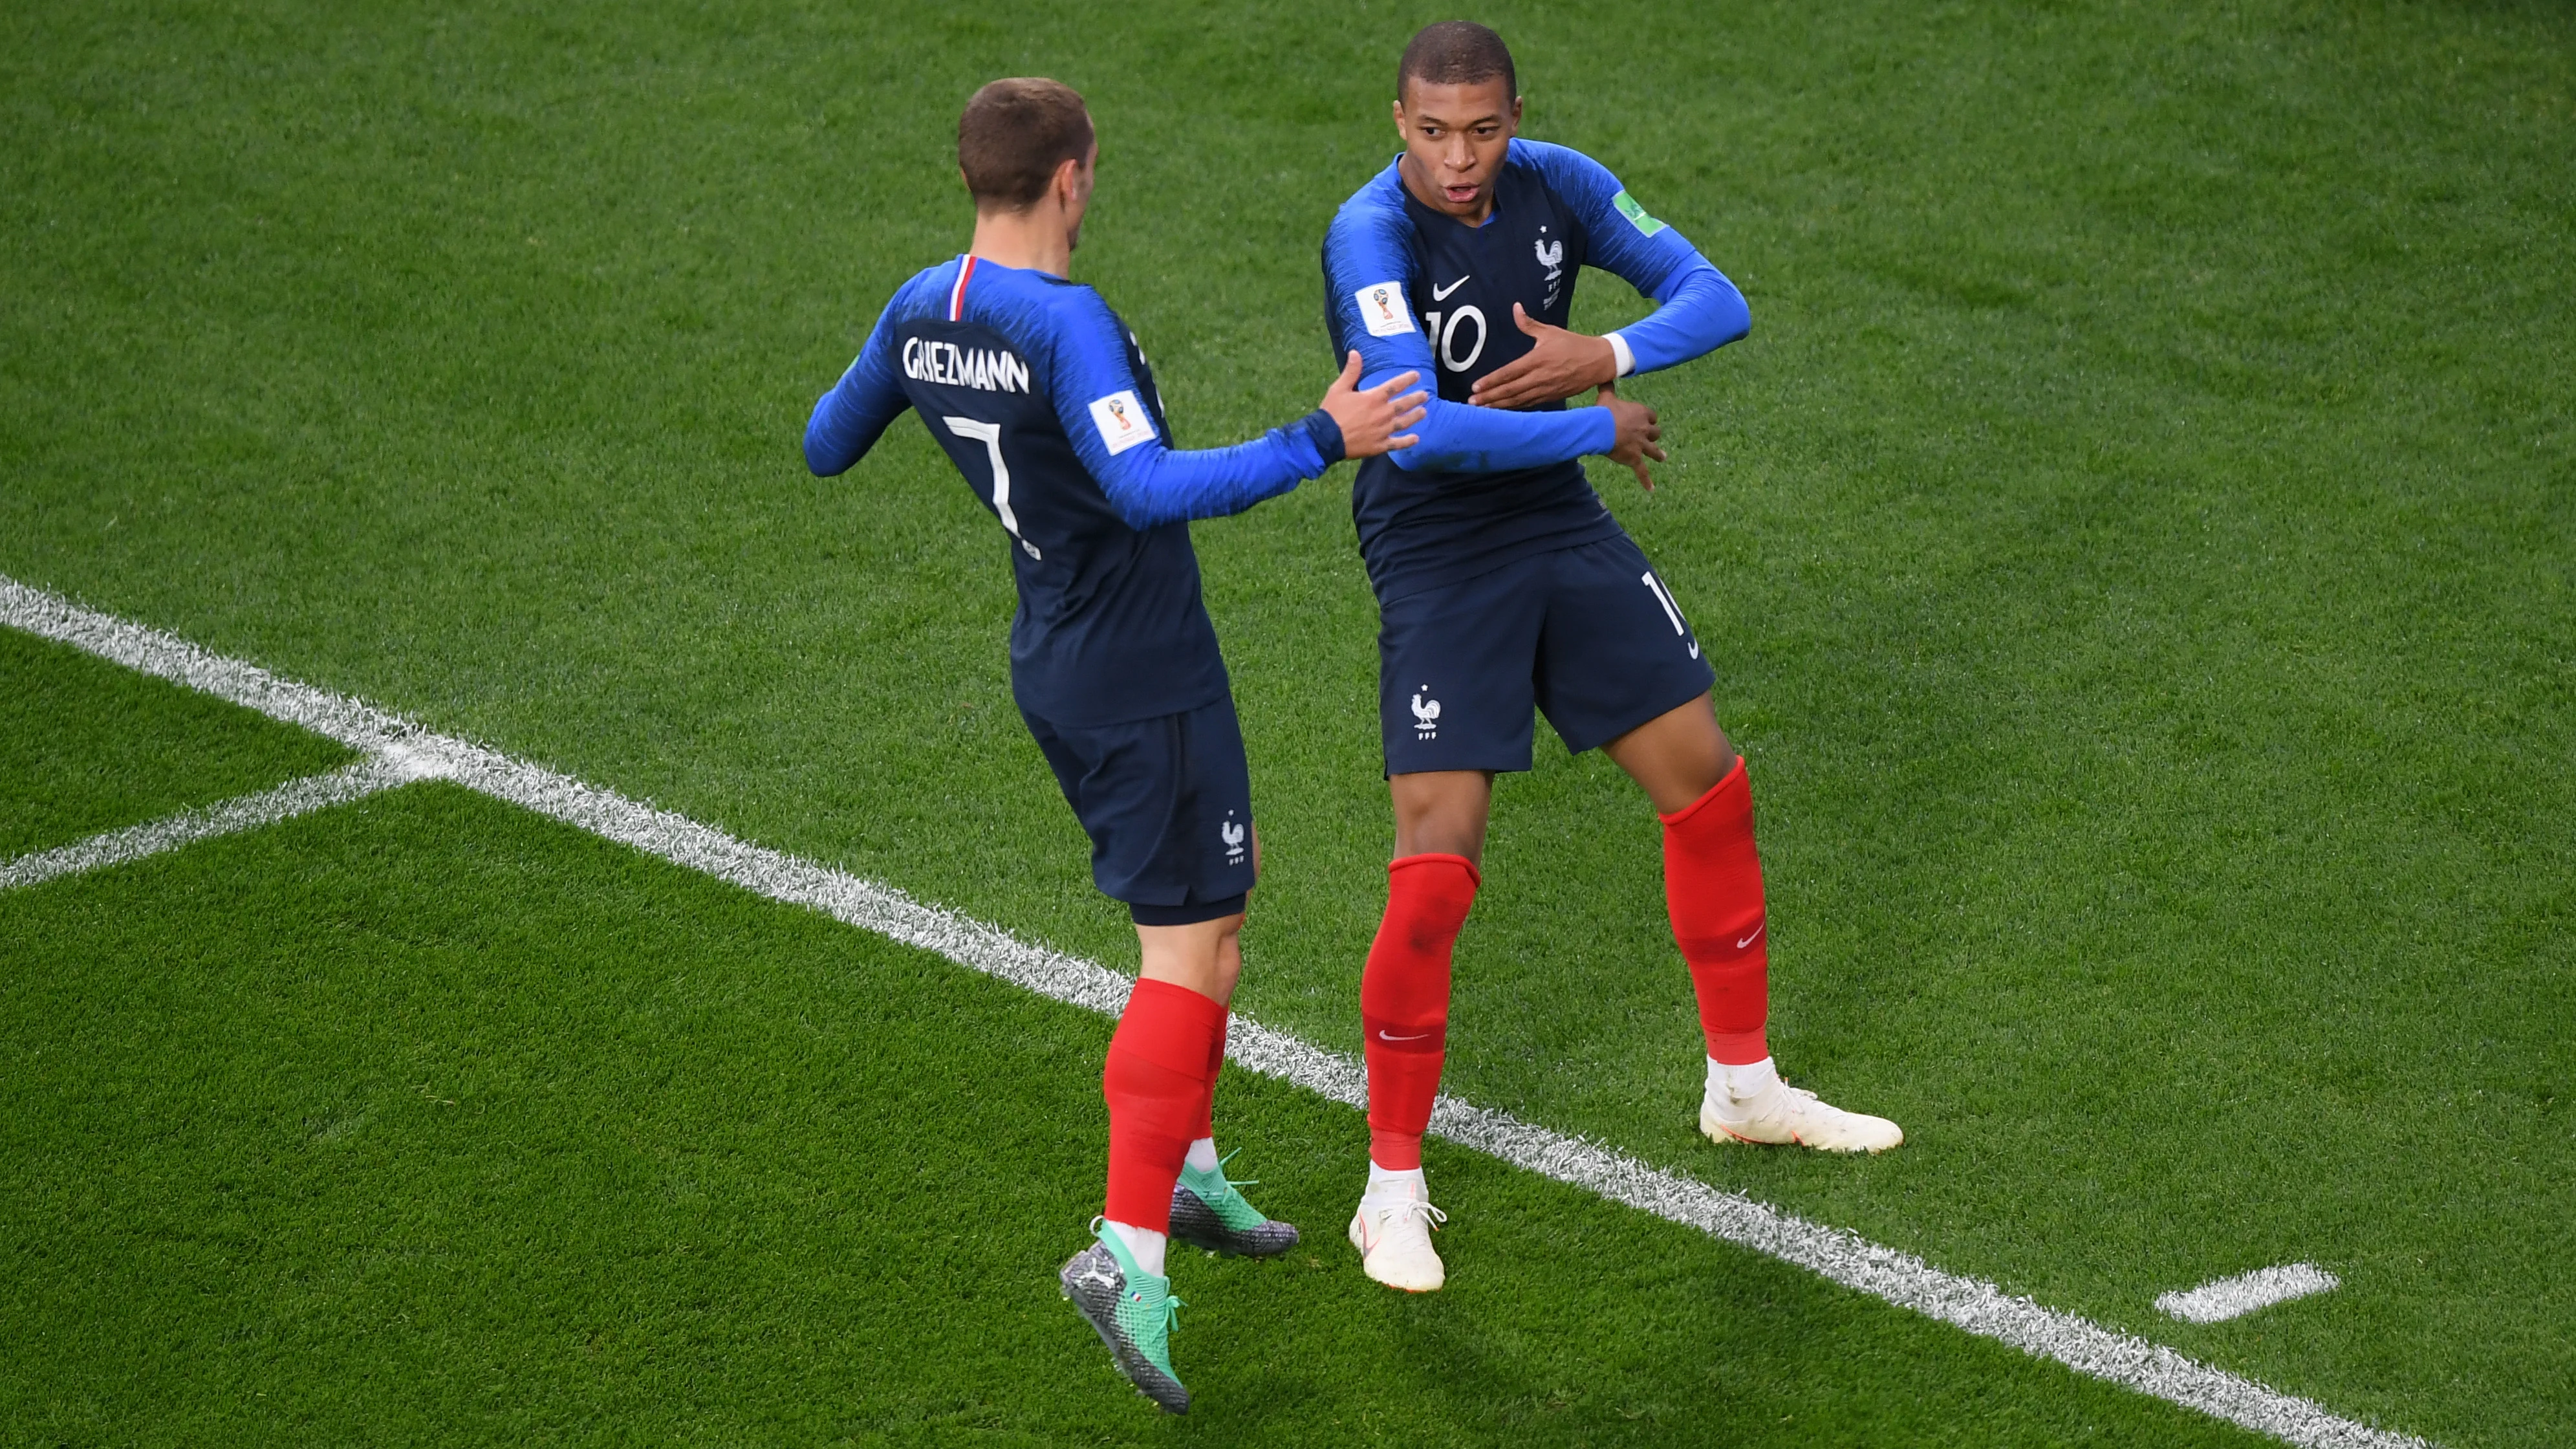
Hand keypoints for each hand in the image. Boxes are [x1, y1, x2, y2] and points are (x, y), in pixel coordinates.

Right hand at [1319, 350, 1426, 458]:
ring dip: (1415, 417)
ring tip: (1424, 412)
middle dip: (1416, 399)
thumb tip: (1355, 353)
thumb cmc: (1332, 412)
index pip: (1395, 386)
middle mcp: (1382, 414)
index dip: (1407, 380)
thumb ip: (1351, 371)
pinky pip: (1396, 443)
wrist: (1326, 438)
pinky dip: (1407, 441)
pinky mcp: (1379, 445)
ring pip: (1403, 422)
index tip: (1417, 375)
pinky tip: (1416, 439)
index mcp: (1373, 398)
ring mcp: (1382, 431)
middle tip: (1425, 395)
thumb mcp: (1339, 388)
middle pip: (1403, 404)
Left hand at [1469, 304, 1618, 409]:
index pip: (1509, 373)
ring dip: (1499, 405)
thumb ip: (1528, 324)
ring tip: (1482, 409)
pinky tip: (1502, 410)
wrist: (1598, 362)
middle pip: (1510, 390)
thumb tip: (1515, 307)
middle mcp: (1540, 377)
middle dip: (1490, 397)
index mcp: (1537, 359)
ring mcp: (1546, 390)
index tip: (1476, 387)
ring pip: (1518, 400)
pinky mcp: (1552, 397)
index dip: (1491, 381)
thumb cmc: (1573, 344)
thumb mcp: (1550, 332)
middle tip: (1472, 402)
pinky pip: (1529, 405)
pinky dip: (1515, 408)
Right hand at [1598, 382, 1663, 490]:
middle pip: (1655, 432)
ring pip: (1654, 451)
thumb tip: (1605, 373)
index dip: (1648, 418)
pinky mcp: (1635, 459)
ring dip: (1659, 454)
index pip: (1651, 416)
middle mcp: (1644, 429)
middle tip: (1652, 438)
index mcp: (1640, 413)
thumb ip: (1608, 386)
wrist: (1601, 429)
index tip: (1646, 420)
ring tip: (1663, 457)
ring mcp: (1641, 445)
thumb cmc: (1604, 412)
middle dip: (1653, 435)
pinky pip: (1642, 471)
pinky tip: (1651, 489)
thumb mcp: (1607, 396)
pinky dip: (1646, 480)